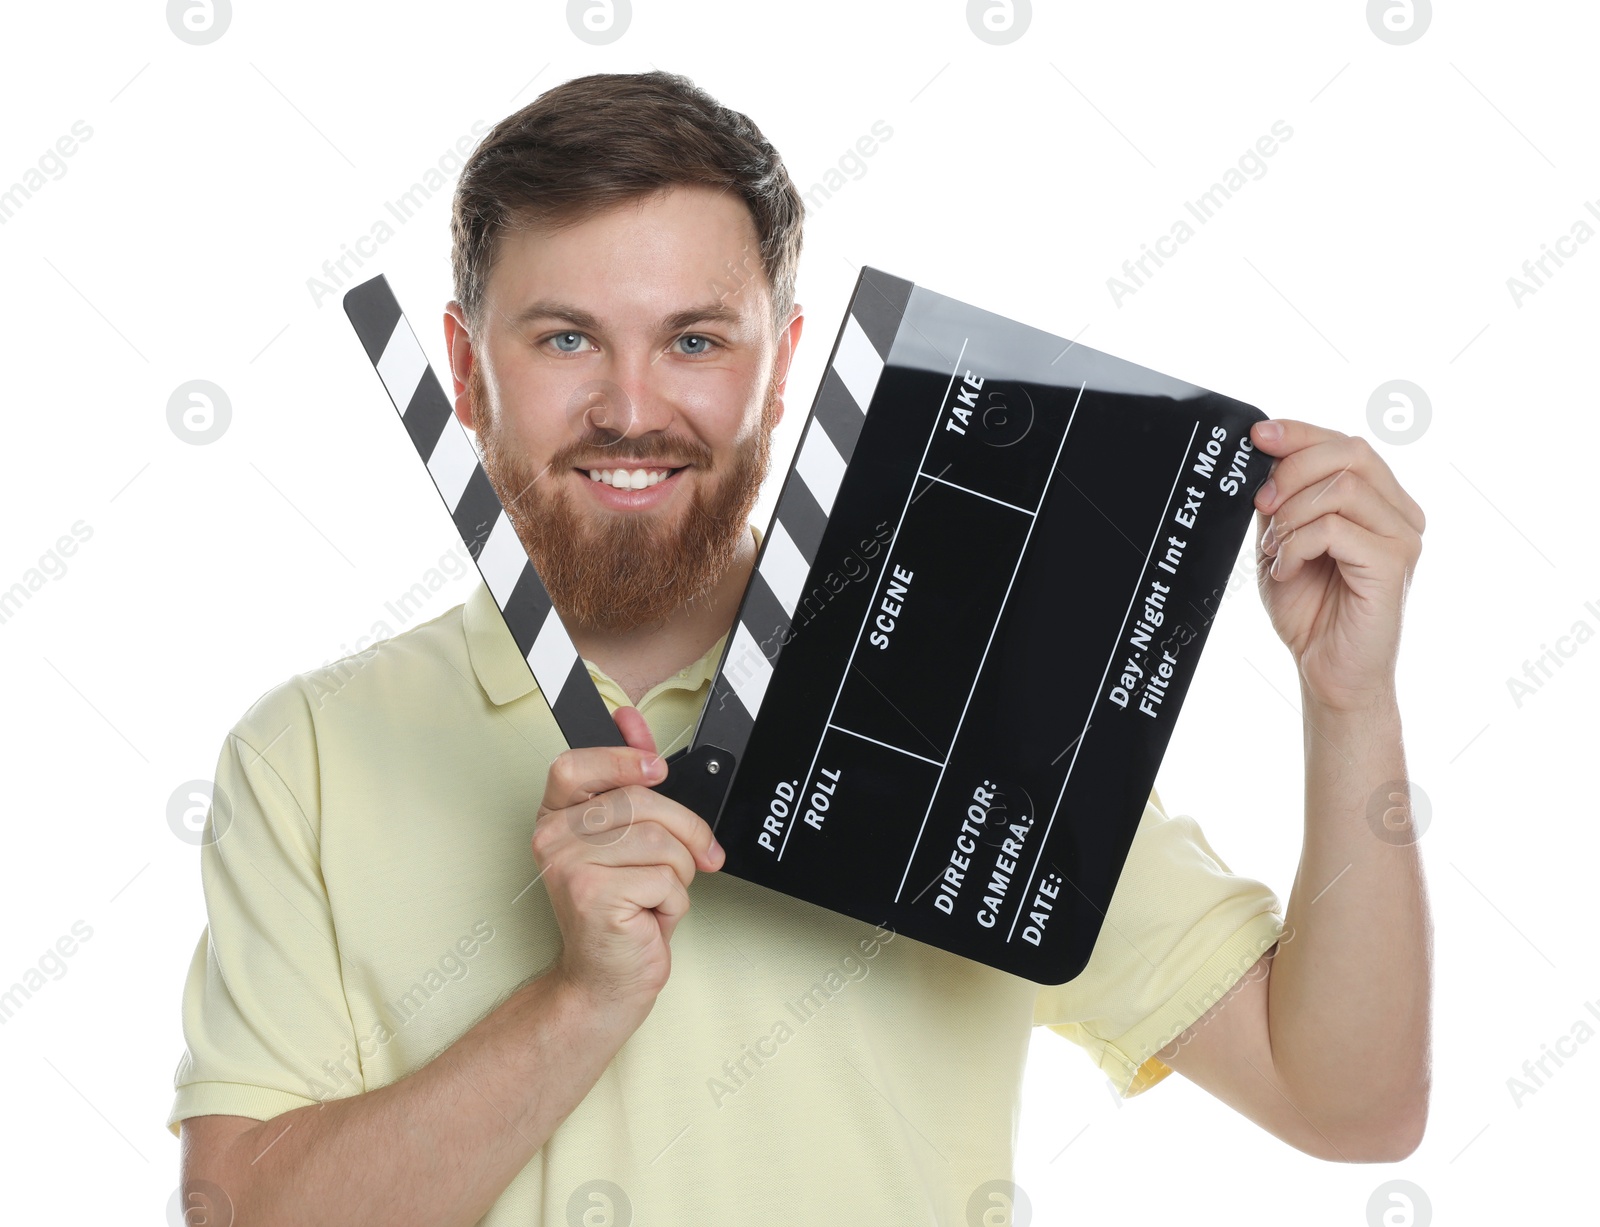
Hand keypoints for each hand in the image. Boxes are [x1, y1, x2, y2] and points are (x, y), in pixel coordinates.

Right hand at [531, 706, 724, 1019]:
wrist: (606, 981)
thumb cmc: (620, 913)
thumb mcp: (626, 840)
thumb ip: (628, 782)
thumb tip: (632, 722)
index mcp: (556, 817)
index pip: (575, 764)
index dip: (621, 757)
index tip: (656, 766)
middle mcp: (552, 838)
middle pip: (641, 800)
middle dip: (686, 831)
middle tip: (694, 857)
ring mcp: (569, 867)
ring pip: (662, 841)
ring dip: (680, 874)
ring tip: (657, 894)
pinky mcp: (594, 896)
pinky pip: (666, 879)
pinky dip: (675, 903)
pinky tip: (650, 916)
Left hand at [1249, 419, 1424, 713]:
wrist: (1326, 670)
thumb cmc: (1309, 610)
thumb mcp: (1282, 541)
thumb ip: (1282, 500)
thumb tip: (1265, 453)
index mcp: (1379, 502)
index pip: (1345, 444)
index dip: (1299, 432)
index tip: (1258, 435)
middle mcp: (1400, 514)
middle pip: (1350, 452)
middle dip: (1291, 470)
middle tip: (1262, 505)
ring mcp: (1402, 537)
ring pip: (1340, 488)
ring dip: (1291, 515)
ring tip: (1275, 551)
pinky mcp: (1392, 564)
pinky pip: (1334, 529)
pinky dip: (1297, 545)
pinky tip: (1287, 569)